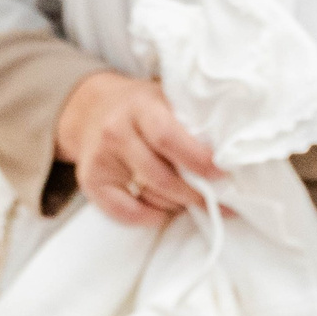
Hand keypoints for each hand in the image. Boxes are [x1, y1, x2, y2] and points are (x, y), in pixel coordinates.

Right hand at [55, 71, 222, 225]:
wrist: (88, 109)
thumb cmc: (139, 108)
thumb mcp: (163, 98)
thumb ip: (188, 120)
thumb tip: (227, 154)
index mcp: (140, 107)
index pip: (168, 138)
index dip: (198, 160)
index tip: (222, 174)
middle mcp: (116, 132)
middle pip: (162, 176)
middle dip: (195, 194)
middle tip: (217, 200)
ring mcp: (101, 159)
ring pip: (148, 196)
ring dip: (176, 205)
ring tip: (190, 200)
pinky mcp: (91, 181)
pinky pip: (125, 212)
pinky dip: (149, 217)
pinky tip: (162, 211)